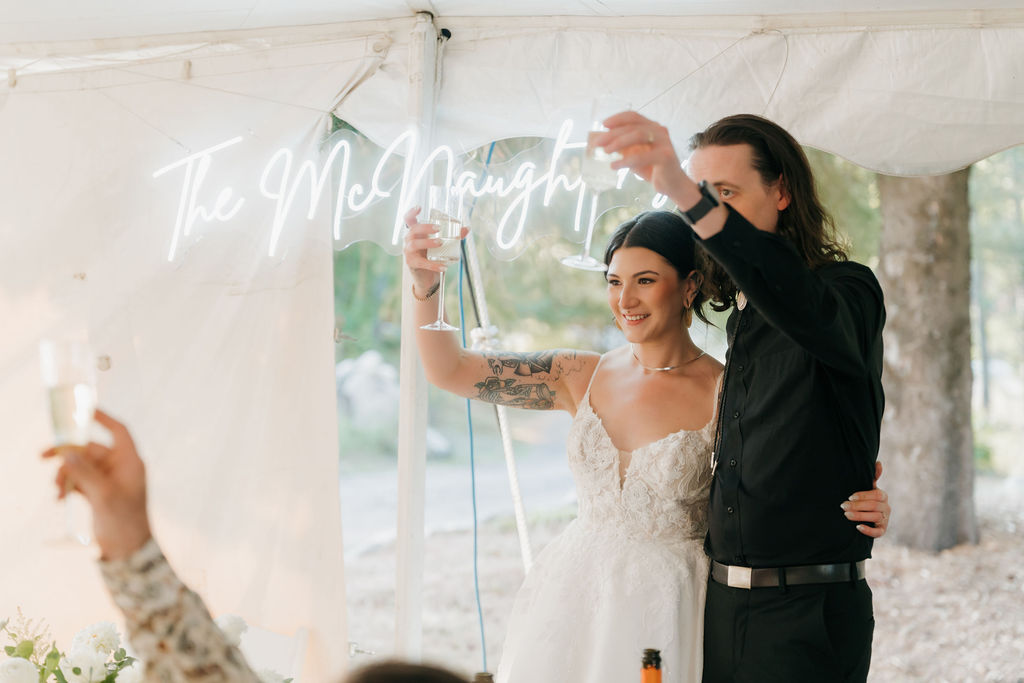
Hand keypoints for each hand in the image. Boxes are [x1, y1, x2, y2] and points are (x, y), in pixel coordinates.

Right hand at [42, 409, 151, 559]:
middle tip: (42, 457)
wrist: (126, 548)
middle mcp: (119, 467)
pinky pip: (78, 480)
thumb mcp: (103, 494)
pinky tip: (59, 498)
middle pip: (89, 450)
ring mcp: (108, 479)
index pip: (118, 431)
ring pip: (80, 466)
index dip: (103, 418)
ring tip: (56, 491)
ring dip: (65, 474)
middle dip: (67, 456)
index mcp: (130, 461)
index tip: (84, 409)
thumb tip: (68, 453)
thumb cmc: (124, 519)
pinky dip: (68, 486)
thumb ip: (85, 472)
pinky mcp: (98, 492)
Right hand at [402, 206, 468, 297]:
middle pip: (413, 230)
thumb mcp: (440, 244)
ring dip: (427, 242)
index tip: (419, 207)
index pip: (408, 219)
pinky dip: (434, 265)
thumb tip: (467, 228)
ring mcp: (409, 252)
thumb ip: (452, 236)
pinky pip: (423, 263)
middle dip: (425, 227)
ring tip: (440, 242)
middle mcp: (409, 240)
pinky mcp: (412, 263)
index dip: (411, 212)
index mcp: (415, 233)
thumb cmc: (431, 254)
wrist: (425, 275)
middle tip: (438, 228)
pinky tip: (443, 267)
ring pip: (414, 244)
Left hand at [594, 111, 694, 202]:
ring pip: (638, 135)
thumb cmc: (653, 169)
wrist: (673, 185)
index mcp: (652, 128)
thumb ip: (624, 148)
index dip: (618, 118)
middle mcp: (659, 131)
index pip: (634, 116)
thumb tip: (603, 145)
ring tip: (605, 152)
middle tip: (598, 143)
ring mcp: (664, 142)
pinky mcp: (665, 156)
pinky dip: (626, 161)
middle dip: (613, 134)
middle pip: (633, 126)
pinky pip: (642, 156)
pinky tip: (614, 165)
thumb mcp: (635, 156)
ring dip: (619, 142)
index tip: (603, 124)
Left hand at [843, 461, 889, 538]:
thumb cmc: (865, 498)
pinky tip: (858, 527)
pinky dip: (868, 530)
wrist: (866, 516)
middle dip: (857, 506)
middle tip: (843, 506)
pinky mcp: (882, 530)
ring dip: (859, 516)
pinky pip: (878, 532)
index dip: (863, 495)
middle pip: (874, 506)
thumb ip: (873, 477)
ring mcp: (885, 519)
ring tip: (846, 515)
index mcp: (883, 496)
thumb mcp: (868, 487)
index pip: (876, 494)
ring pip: (875, 518)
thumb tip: (878, 462)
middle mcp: (886, 507)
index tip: (850, 496)